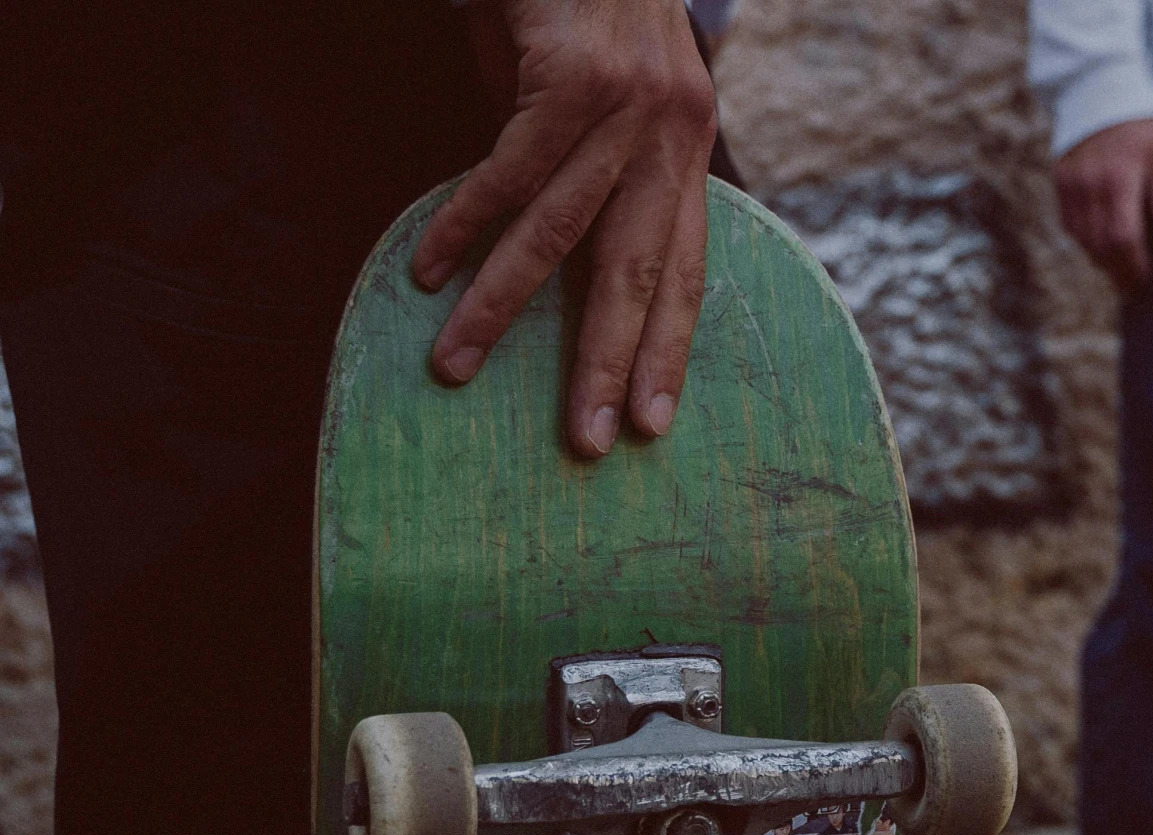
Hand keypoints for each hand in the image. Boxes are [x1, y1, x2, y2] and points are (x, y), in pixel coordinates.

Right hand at [413, 0, 718, 458]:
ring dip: (504, 307)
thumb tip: (544, 255)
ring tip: (458, 368)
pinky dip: (464, 222)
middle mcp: (676, 130)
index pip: (687, 266)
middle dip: (610, 360)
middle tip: (587, 441)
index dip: (669, 346)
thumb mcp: (592, 90)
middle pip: (640, 269)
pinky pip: (511, 171)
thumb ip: (582, 171)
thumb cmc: (571, 3)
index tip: (651, 422)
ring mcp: (630, 104)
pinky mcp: (575, 76)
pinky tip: (429, 269)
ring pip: (563, 232)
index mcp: (690, 144)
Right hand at [1053, 119, 1152, 291]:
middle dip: (1118, 272)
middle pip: (1100, 246)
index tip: (1146, 281)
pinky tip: (1099, 246)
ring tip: (1119, 271)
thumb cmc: (1141, 122)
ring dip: (1100, 260)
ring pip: (1081, 239)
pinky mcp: (1059, 181)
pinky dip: (1084, 240)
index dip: (1134, 266)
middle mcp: (1089, 185)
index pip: (1123, 238)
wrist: (1099, 87)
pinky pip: (1068, 223)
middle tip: (1134, 287)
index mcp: (1119, 179)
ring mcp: (1070, 184)